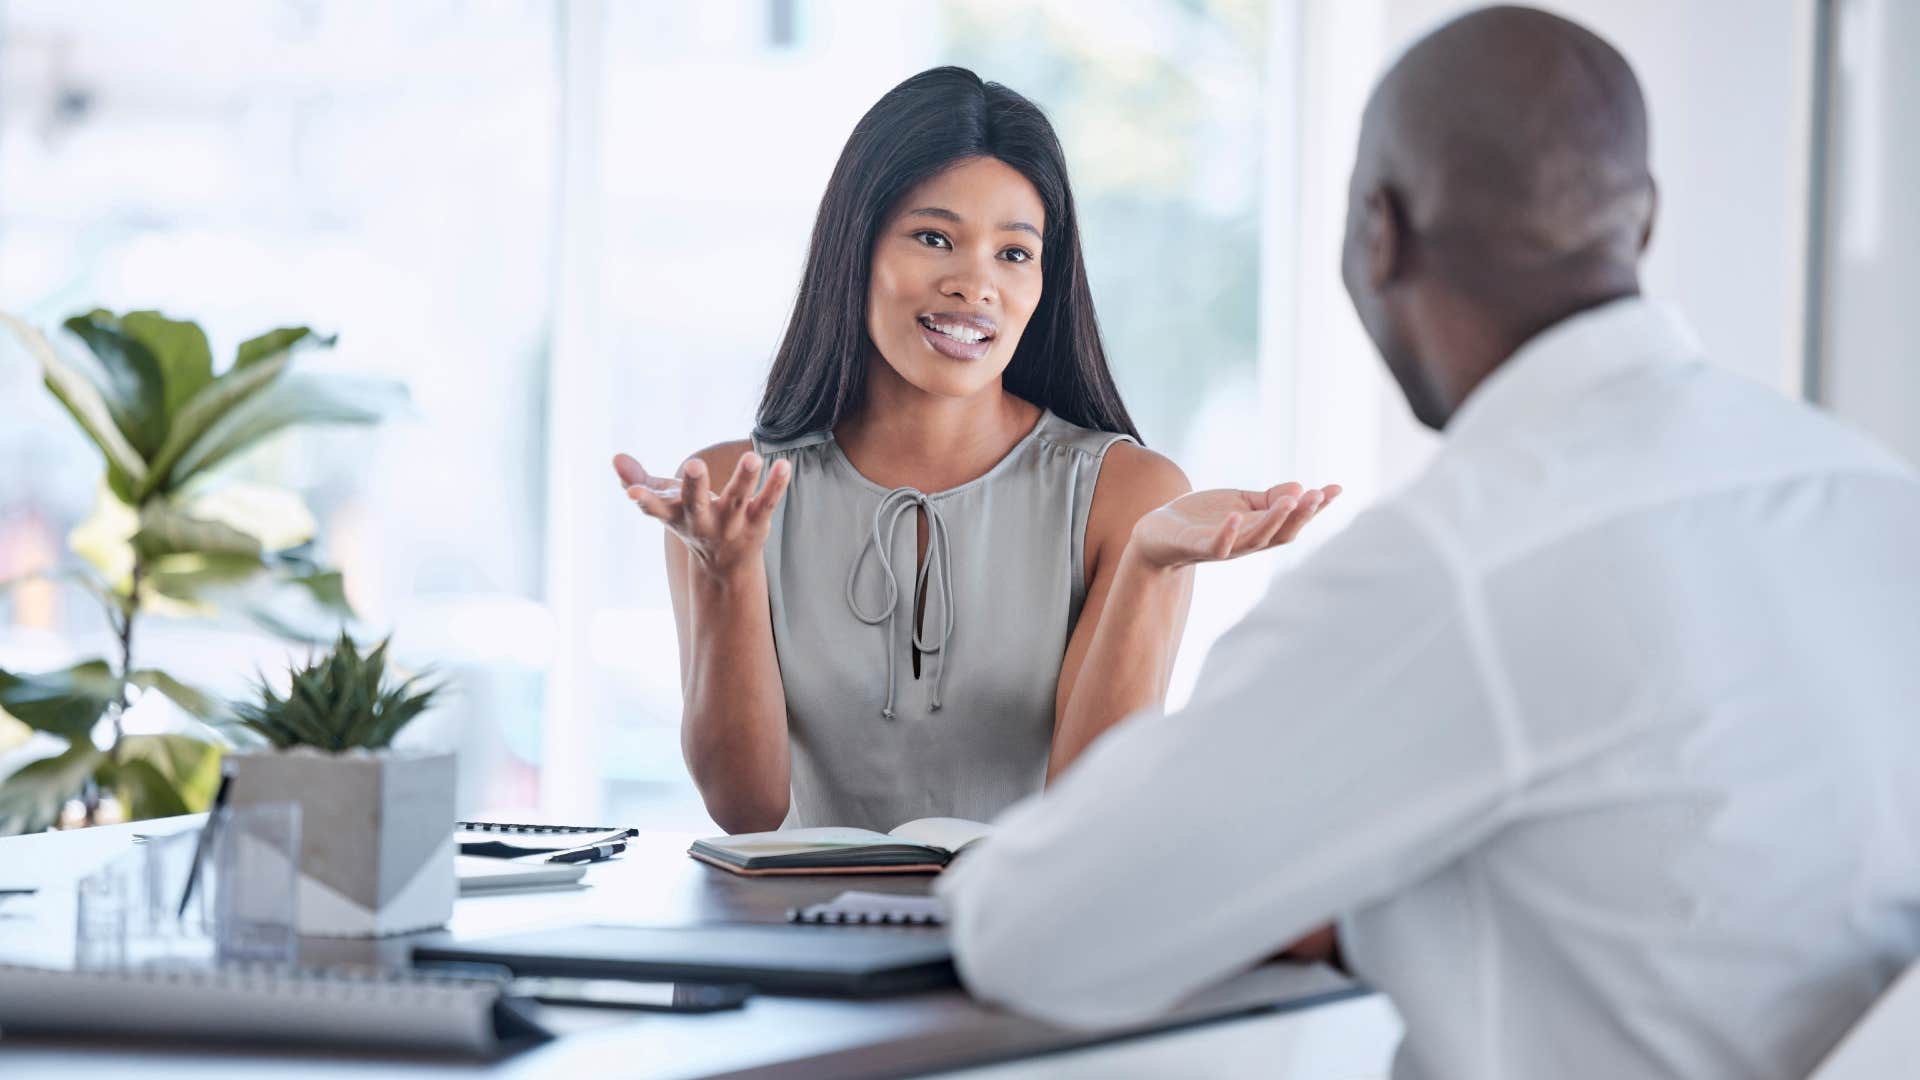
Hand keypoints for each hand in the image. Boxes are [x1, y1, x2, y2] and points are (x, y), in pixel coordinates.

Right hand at [613, 451, 791, 576]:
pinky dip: (776, 485)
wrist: (725, 566)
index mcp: (676, 515)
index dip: (643, 500)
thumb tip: (615, 457)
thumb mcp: (664, 503)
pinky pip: (768, 502)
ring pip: (738, 500)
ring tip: (753, 457)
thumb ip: (637, 480)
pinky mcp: (757, 523)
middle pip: (696, 503)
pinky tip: (784, 464)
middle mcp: (703, 521)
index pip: (656, 510)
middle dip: (694, 485)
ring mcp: (731, 523)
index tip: (631, 493)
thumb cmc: (690, 521)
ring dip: (744, 478)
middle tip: (694, 463)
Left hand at [1128, 482, 1340, 569]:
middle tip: (1319, 495)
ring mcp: (1225, 547)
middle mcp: (1247, 543)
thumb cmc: (1202, 519)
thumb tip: (1299, 487)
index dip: (1316, 507)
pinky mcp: (1198, 546)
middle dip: (1302, 515)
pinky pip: (1217, 545)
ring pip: (1256, 539)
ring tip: (1290, 501)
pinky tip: (1236, 516)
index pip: (1294, 520)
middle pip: (1282, 533)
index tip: (1336, 488)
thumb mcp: (1239, 502)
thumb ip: (1267, 498)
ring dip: (1274, 521)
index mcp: (1260, 530)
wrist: (1158, 534)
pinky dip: (1227, 533)